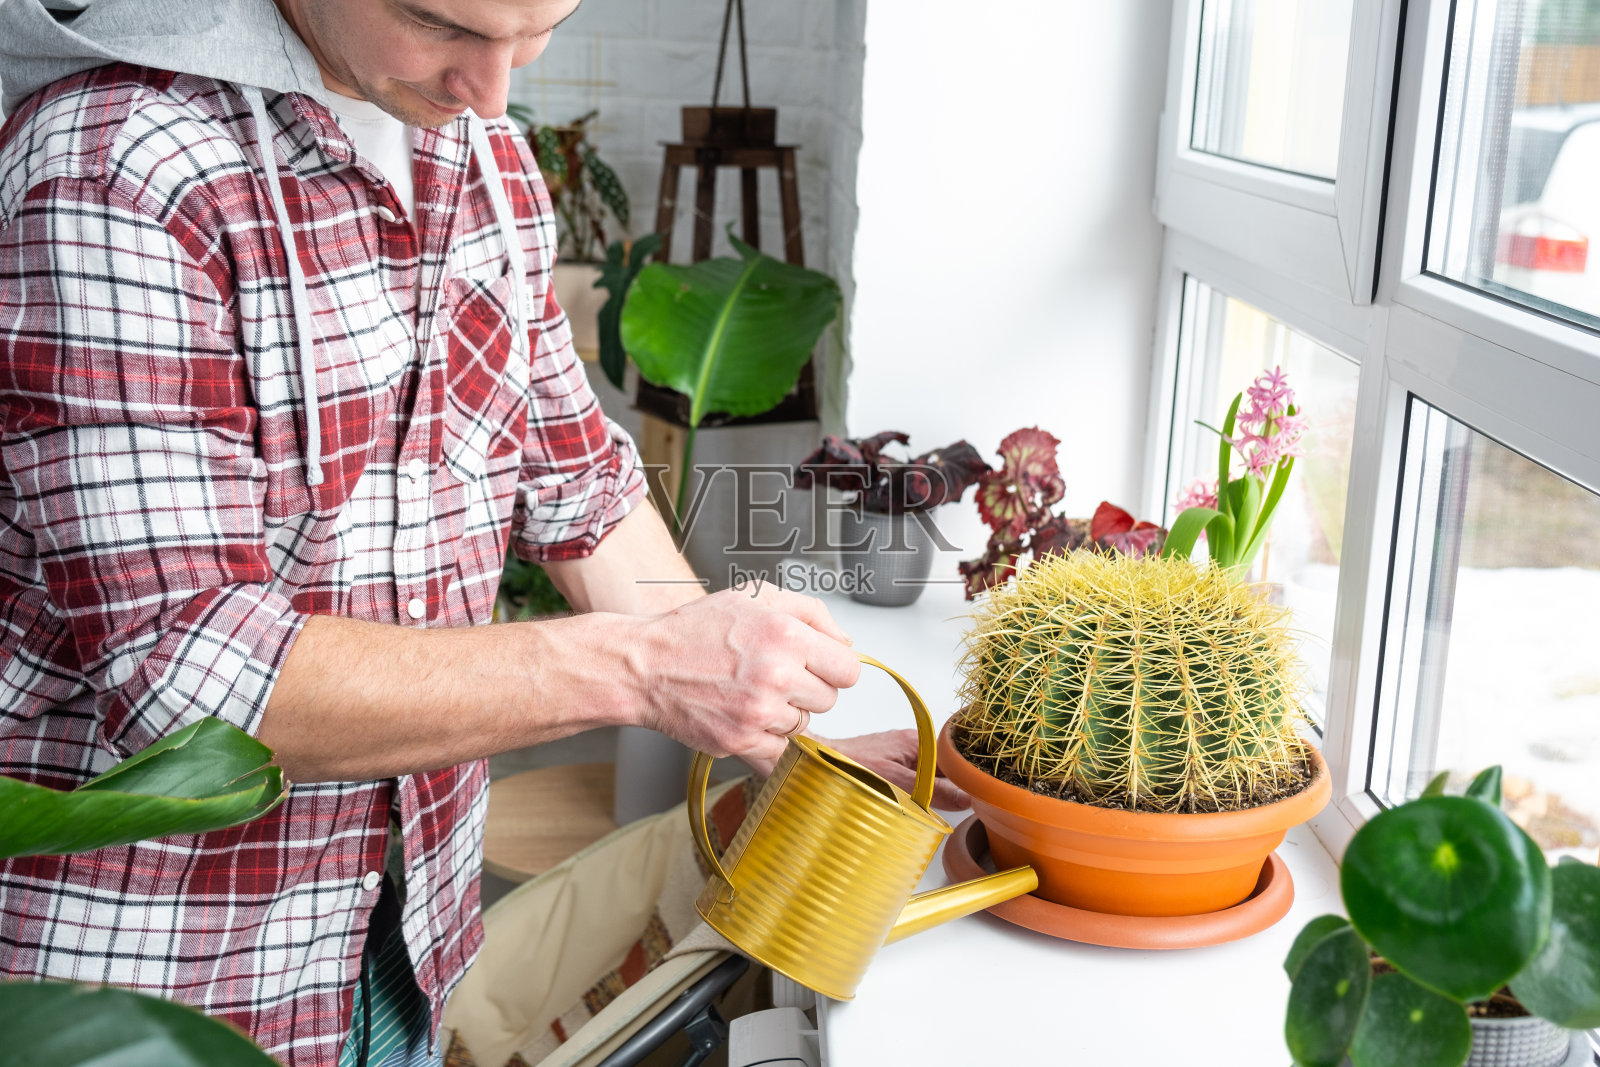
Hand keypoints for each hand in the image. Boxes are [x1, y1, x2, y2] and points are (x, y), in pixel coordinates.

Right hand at [630, 582, 859, 765]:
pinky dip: (767, 741)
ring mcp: (757, 712)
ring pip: (803, 727)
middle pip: (829, 701)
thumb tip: (847, 642)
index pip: (848, 670)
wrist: (644, 665)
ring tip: (750, 693)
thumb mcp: (755, 595)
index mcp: (786, 635)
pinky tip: (744, 717)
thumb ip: (811, 612)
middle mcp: (775, 674)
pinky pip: (779, 753)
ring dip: (784, 715)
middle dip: (806, 691)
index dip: (833, 668)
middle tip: (772, 677)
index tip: (815, 667)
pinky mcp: (739, 742)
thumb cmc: (696, 629)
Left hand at [811, 729, 971, 811]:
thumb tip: (965, 798)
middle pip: (944, 766)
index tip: (977, 792)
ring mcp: (900, 754)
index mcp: (917, 741)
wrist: (819, 762)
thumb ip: (932, 791)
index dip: (967, 775)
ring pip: (930, 773)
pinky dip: (919, 791)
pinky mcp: (889, 764)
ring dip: (935, 790)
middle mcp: (911, 744)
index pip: (954, 757)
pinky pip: (915, 777)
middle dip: (953, 785)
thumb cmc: (850, 766)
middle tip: (962, 804)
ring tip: (942, 806)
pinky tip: (919, 803)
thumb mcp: (897, 783)